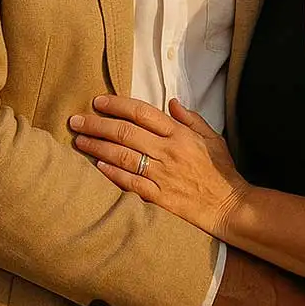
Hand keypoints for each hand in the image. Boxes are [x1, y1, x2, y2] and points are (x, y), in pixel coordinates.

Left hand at [70, 95, 250, 239]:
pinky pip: (130, 183)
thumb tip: (171, 102)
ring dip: (98, 148)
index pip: (143, 113)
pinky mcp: (158, 197)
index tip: (98, 101)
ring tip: (79, 141)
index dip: (118, 105)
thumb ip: (190, 118)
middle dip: (98, 125)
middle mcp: (168, 151)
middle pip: (126, 133)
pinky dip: (112, 174)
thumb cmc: (220, 169)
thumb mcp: (212, 136)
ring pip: (123, 156)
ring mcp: (162, 175)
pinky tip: (97, 166)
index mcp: (180, 134)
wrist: (228, 204)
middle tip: (76, 121)